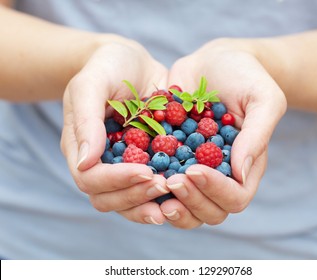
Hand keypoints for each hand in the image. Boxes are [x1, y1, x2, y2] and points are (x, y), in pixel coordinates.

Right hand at [61, 40, 169, 224]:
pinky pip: (152, 188)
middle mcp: (101, 164)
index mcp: (81, 148)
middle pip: (109, 199)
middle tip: (164, 185)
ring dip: (151, 204)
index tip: (145, 170)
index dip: (116, 181)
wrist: (133, 63)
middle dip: (136, 196)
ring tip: (176, 197)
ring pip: (130, 202)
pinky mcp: (148, 162)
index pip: (91, 179)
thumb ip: (86, 120)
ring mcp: (124, 166)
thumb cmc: (107, 67)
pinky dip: (167, 196)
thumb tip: (85, 163)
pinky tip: (187, 192)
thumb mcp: (92, 83)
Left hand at [162, 38, 286, 228]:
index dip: (215, 191)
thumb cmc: (245, 77)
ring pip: (183, 207)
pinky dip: (147, 185)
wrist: (214, 62)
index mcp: (244, 167)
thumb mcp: (262, 99)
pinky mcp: (170, 159)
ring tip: (151, 185)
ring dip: (168, 203)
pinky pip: (159, 183)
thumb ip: (256, 135)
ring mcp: (193, 170)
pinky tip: (132, 172)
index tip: (194, 170)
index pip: (235, 198)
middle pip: (209, 211)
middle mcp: (219, 175)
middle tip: (170, 181)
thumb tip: (241, 173)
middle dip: (190, 201)